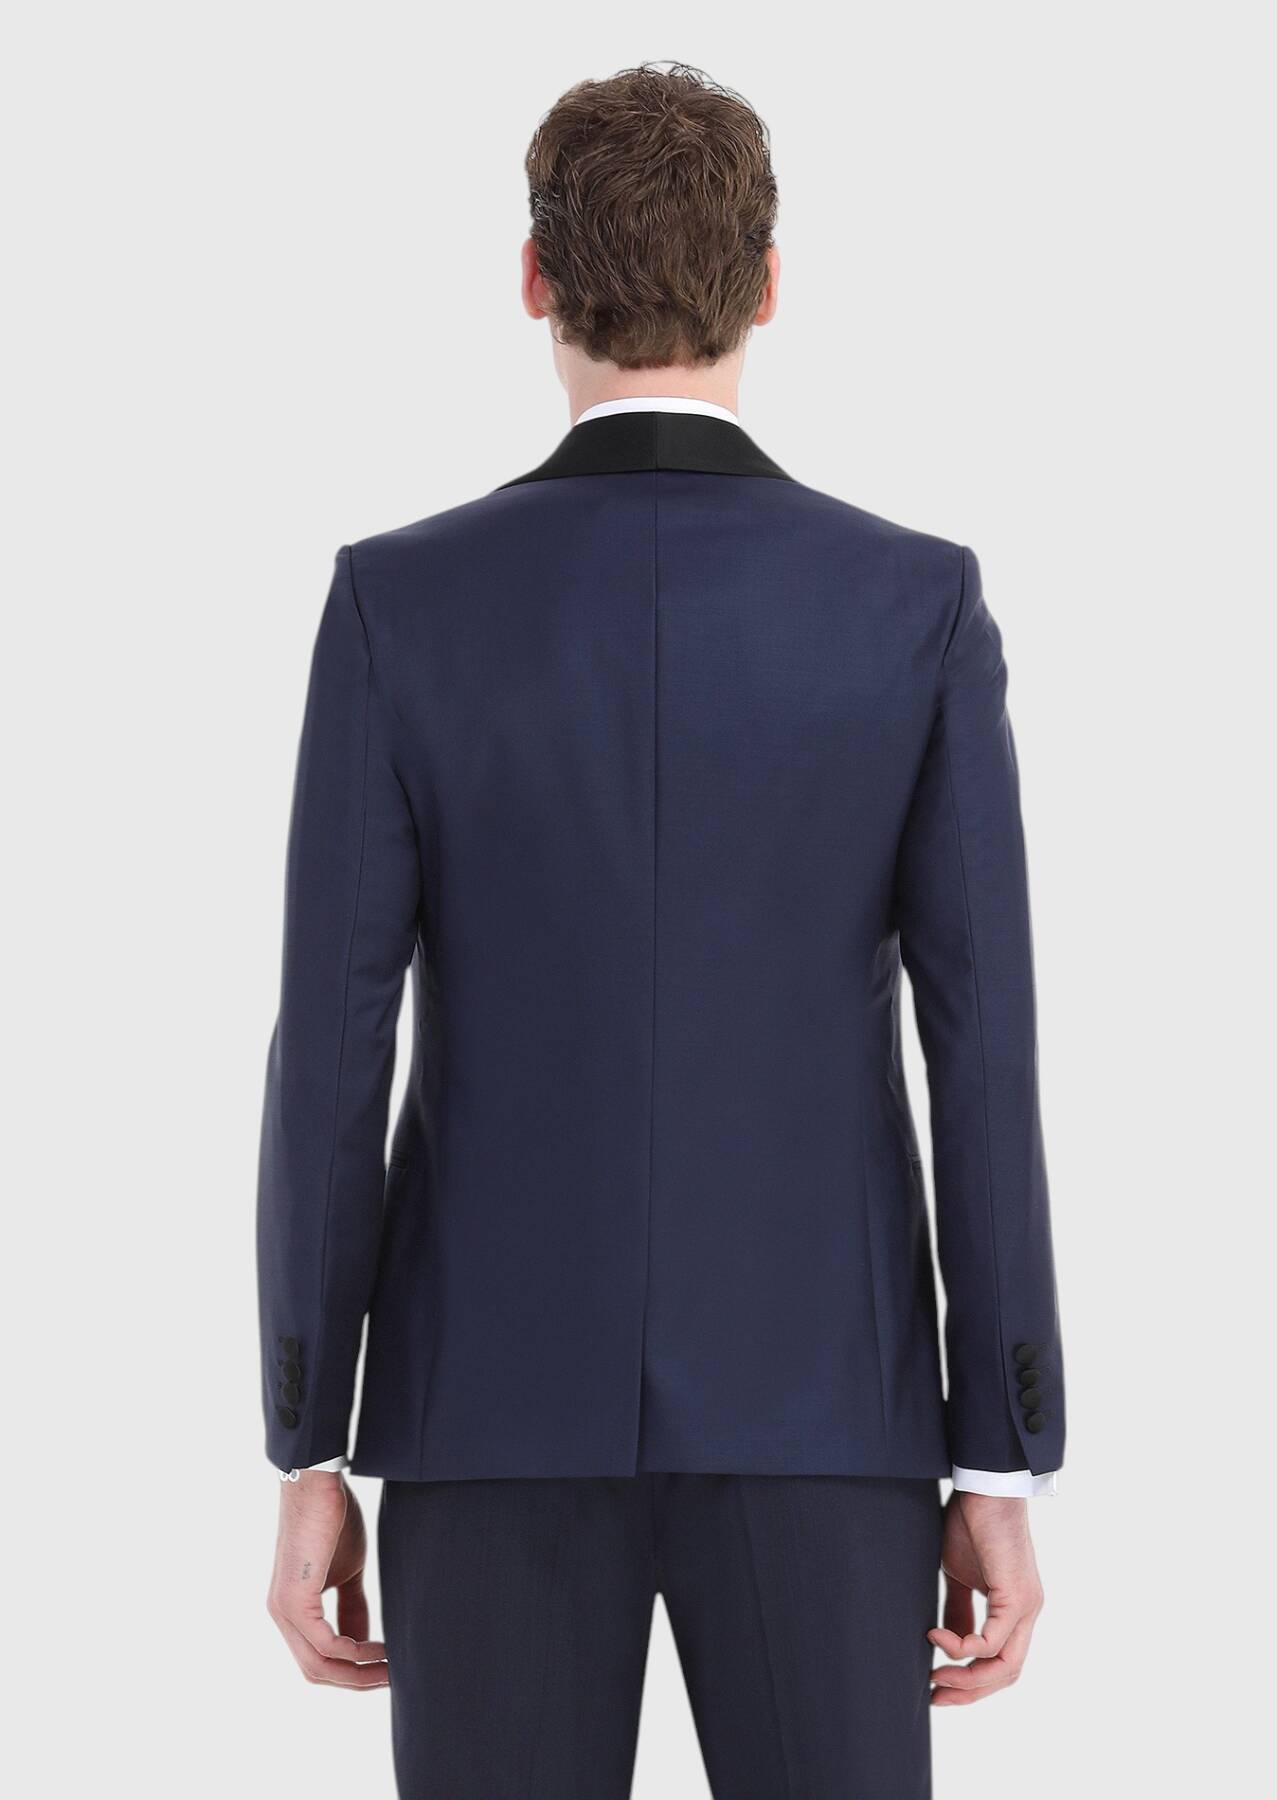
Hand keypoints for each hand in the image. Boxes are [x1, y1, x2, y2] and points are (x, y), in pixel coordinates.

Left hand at [267, 1471, 388, 1688]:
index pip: (318, 1660)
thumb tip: (363, 1642)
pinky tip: (379, 1648)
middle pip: (316, 1672)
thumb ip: (352, 1607)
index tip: (386, 1670)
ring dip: (358, 1673)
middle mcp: (282, 1616)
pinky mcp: (295, 1600)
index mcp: (292, 1611)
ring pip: (319, 1666)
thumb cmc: (334, 1520)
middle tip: (393, 1678)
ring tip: (392, 1667)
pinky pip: (325, 1644)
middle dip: (357, 1681)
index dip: (352, 1672)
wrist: (318, 1484)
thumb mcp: (348, 1571)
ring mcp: (284, 1610)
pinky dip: (355, 1652)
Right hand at [929, 1492, 1043, 1704]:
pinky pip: (993, 1642)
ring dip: (967, 1678)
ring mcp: (1026, 1606)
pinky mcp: (1017, 1596)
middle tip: (935, 1694)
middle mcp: (1027, 1614)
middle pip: (1006, 1674)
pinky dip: (964, 1648)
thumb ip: (958, 1610)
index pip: (1001, 1663)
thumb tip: (947, 1643)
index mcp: (1015, 1610)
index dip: (971, 1683)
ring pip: (1005, 1666)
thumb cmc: (970, 1523)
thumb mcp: (958, 1575)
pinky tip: (938, 1637)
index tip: (937, 1686)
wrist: (983, 1487)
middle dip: (969, 1692)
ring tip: (934, 1673)